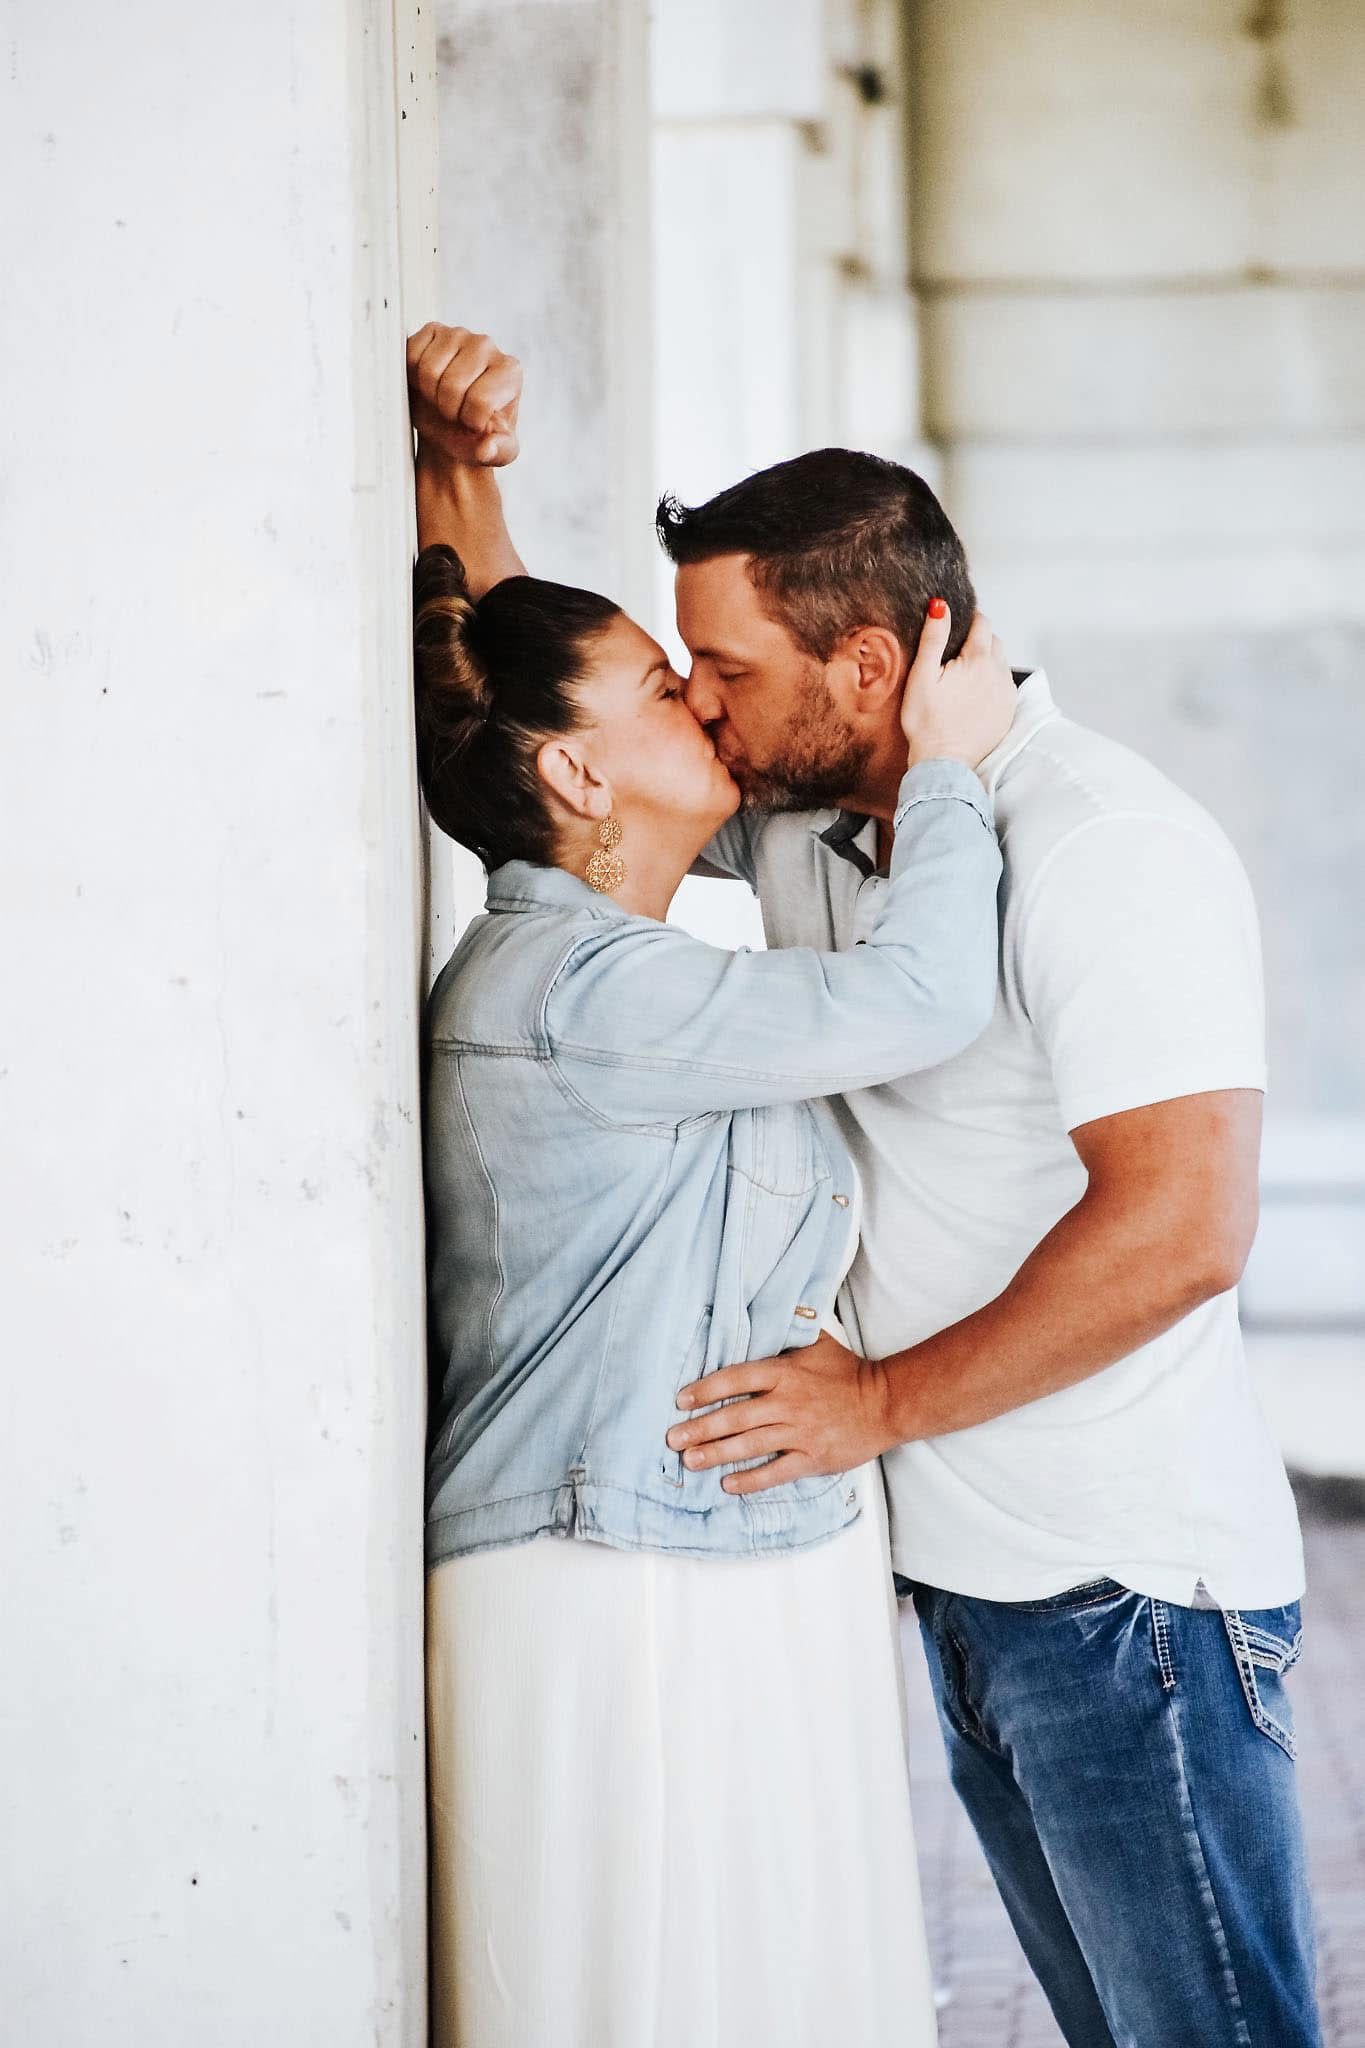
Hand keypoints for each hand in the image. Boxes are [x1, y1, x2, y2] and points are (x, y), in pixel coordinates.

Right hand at [406, 323, 521, 468]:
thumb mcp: (497, 453)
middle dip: (447, 409)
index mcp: (510, 371)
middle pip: (452, 385)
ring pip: (429, 369)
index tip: (473, 423)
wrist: (451, 425)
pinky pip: (412, 354)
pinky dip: (413, 376)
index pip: (480, 401)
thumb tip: (486, 449)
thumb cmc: (476, 435)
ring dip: (429, 393)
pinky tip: (426, 382)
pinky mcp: (432, 330)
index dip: (470, 421)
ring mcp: (458, 334)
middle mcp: (487, 345)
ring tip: (440, 397)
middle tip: (453, 412)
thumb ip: (498, 452)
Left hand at [663, 1330, 895, 1494]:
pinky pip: (776, 1471)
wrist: (886, 1404)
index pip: (736, 1379)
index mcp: (785, 1373)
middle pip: (735, 1416)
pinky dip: (751, 1480)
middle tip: (672, 1438)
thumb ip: (790, 1329)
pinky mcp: (812, 1457)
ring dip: (716, 1454)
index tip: (681, 1400)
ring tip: (690, 1461)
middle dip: (700, 1428)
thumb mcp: (818, 1343)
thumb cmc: (848, 1372)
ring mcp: (799, 1432)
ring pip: (750, 1445)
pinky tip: (728, 1485)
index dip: (706, 1389)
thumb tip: (768, 1309)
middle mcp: (787, 1403)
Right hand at [900, 602, 1015, 768]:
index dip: (969, 619)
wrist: (944, 762)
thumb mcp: (922, 676)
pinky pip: (1005, 686)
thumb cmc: (927, 722)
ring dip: (987, 661)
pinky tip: (974, 694)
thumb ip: (933, 638)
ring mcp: (1006, 694)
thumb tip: (940, 607)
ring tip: (964, 674)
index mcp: (978, 660)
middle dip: (979, 640)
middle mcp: (999, 673)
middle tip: (956, 652)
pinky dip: (993, 682)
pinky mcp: (1008, 712)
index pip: (982, 624)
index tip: (958, 624)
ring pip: (1001, 663)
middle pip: (994, 642)